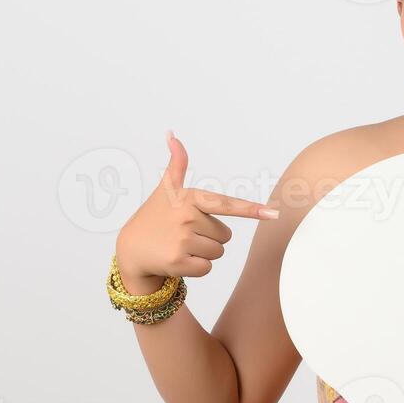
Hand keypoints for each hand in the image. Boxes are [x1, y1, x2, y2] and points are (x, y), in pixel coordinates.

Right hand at [114, 130, 279, 291]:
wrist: (130, 249)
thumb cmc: (154, 217)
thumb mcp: (166, 190)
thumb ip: (177, 164)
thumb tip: (173, 134)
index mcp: (190, 198)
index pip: (226, 204)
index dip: (251, 210)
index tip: (273, 214)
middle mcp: (186, 217)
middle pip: (226, 235)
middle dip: (209, 237)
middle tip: (184, 233)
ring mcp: (182, 240)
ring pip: (218, 252)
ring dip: (204, 253)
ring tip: (180, 245)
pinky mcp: (178, 262)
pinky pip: (207, 268)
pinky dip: (196, 268)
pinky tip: (178, 260)